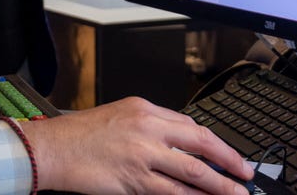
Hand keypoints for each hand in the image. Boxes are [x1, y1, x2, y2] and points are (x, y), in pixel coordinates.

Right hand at [21, 97, 252, 194]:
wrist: (51, 149)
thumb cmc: (78, 135)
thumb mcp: (118, 116)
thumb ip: (149, 126)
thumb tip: (179, 143)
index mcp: (144, 109)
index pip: (191, 125)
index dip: (216, 143)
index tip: (230, 155)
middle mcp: (146, 128)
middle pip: (200, 144)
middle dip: (229, 161)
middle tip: (245, 173)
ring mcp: (141, 155)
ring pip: (192, 171)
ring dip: (219, 185)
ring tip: (236, 193)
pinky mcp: (133, 179)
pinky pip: (171, 192)